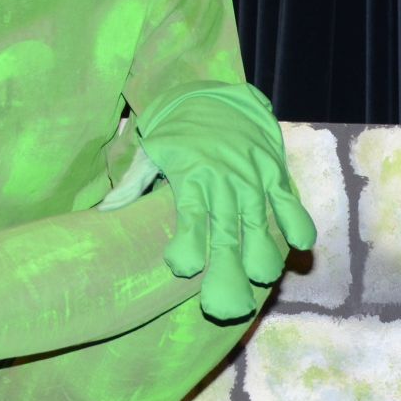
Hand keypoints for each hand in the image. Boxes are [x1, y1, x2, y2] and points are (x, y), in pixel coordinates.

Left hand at [131, 89, 316, 320]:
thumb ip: (131, 185)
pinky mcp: (272, 170)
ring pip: (258, 220)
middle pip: (225, 231)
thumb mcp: (148, 152)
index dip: (188, 243)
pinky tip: (299, 245)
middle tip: (224, 306)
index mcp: (190, 178)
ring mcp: (251, 176)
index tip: (183, 268)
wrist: (214, 94)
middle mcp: (222, 180)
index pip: (189, 216)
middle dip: (226, 269)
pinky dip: (295, 220)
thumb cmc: (177, 132)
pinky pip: (287, 199)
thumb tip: (100, 213)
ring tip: (260, 278)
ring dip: (261, 251)